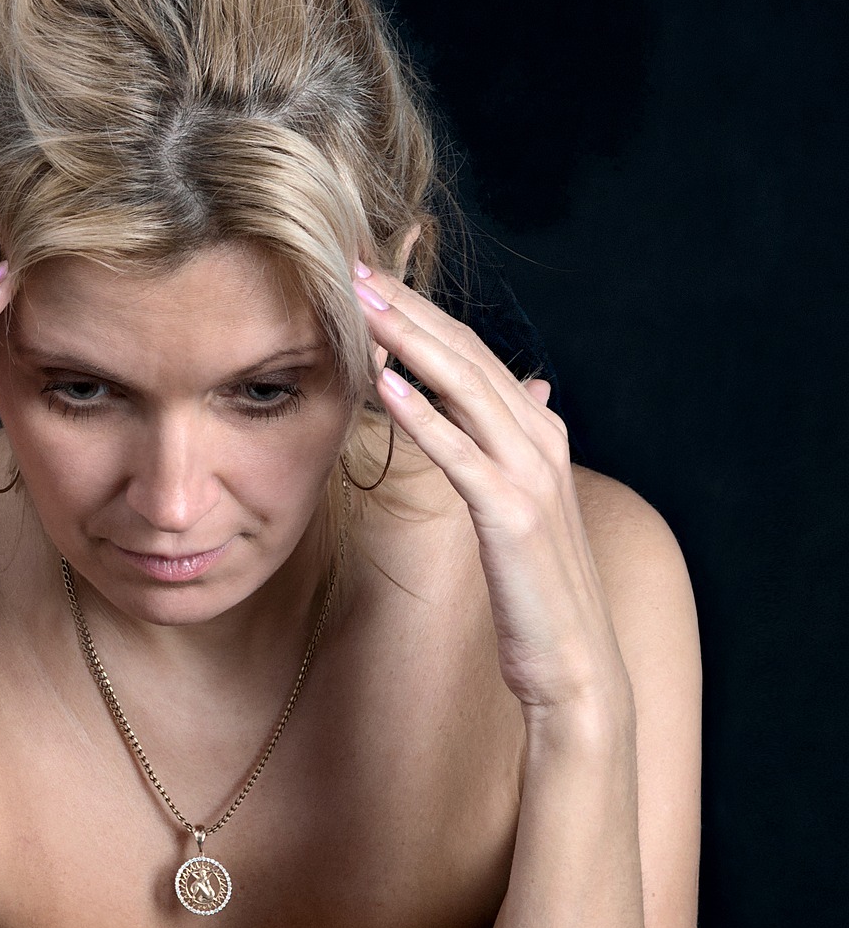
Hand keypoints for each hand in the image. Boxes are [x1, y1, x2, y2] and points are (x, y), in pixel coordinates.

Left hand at [353, 265, 628, 713]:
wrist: (575, 660)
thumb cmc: (538, 581)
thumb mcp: (529, 497)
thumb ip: (519, 438)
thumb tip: (528, 388)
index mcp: (538, 429)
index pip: (471, 351)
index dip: (421, 310)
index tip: (371, 278)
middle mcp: (540, 438)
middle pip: (465, 355)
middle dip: (408, 307)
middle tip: (353, 267)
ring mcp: (530, 474)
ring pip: (464, 389)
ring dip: (409, 342)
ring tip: (361, 304)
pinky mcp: (512, 514)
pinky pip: (460, 454)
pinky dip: (424, 416)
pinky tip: (386, 385)